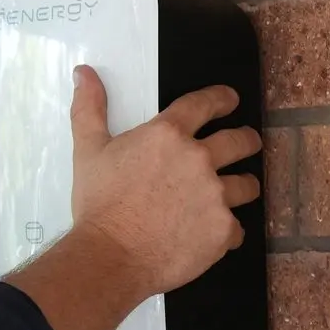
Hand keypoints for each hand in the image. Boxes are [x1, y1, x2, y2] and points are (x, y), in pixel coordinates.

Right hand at [68, 65, 260, 301]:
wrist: (110, 256)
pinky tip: (212, 234)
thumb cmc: (99, 204)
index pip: (205, 104)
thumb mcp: (88, 151)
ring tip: (234, 193)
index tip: (231, 100)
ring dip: (242, 186)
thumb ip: (89, 108)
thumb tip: (83, 73)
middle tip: (246, 143)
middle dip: (247, 140)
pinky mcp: (222, 230)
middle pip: (241, 141)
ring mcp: (215, 196)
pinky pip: (237, 228)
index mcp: (168, 135)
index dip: (222, 99)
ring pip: (247, 185)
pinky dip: (227, 230)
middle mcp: (199, 160)